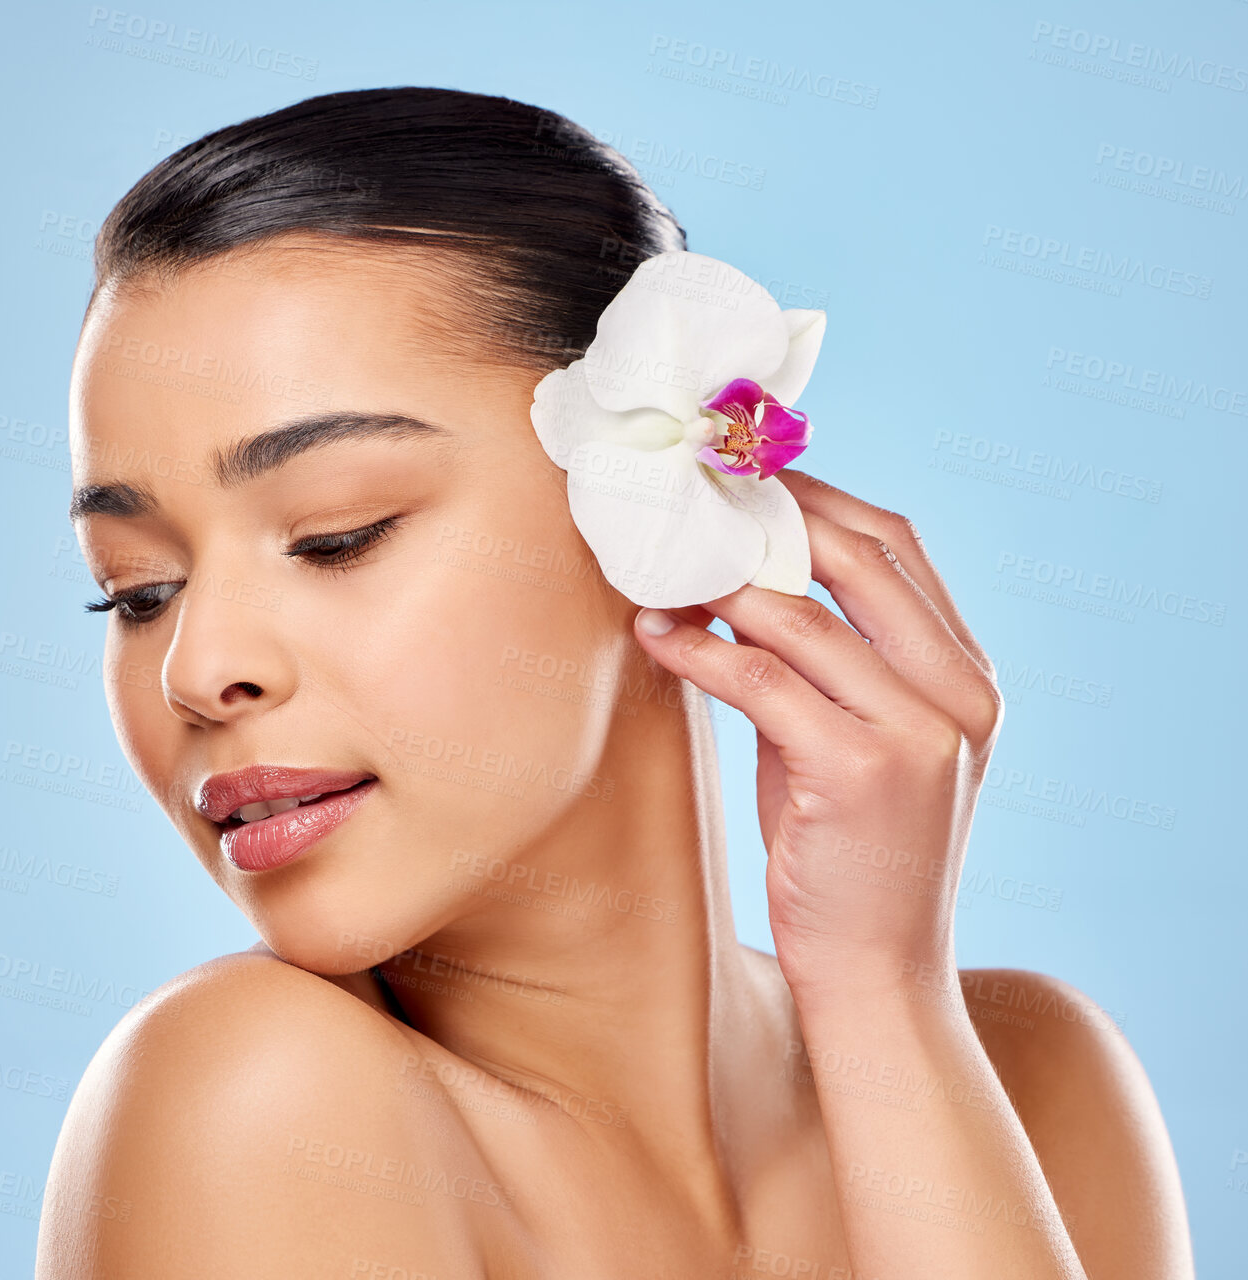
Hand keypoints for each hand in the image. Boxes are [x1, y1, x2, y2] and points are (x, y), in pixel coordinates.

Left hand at [632, 470, 1004, 1003]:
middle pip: (860, 557)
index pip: (898, 546)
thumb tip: (739, 579)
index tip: (741, 487)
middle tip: (690, 513)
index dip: (816, 501)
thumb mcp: (856, 742)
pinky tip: (655, 638)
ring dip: (716, 584)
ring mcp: (919, 730)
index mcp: (968, 677)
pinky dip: (700, 650)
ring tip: (655, 573)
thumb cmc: (850, 854)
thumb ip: (827, 664)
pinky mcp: (863, 769)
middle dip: (768, 521)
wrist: (878, 974)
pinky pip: (762, 678)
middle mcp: (960, 693)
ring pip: (805, 614)